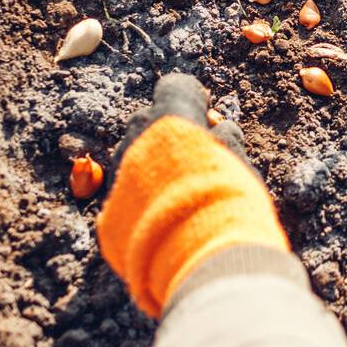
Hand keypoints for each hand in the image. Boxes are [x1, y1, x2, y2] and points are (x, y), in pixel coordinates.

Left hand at [98, 72, 287, 316]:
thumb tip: (217, 127)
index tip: (204, 114)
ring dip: (151, 166)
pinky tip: (165, 220)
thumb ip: (223, 139)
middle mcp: (138, 141)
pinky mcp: (110, 212)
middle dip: (167, 133)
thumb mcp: (236, 161)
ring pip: (133, 158)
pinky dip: (143, 202)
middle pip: (147, 121)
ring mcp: (119, 176)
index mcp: (171, 121)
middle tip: (192, 155)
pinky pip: (128, 196)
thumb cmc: (229, 202)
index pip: (176, 87)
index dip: (192, 99)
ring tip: (177, 192)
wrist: (202, 259)